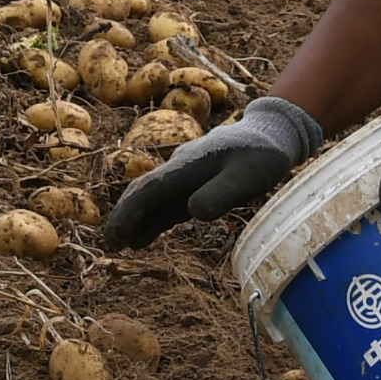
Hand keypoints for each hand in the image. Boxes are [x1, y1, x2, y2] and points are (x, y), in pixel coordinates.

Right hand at [99, 95, 323, 248]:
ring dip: (135, 221)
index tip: (116, 236)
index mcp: (187, 166)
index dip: (130, 214)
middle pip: (144, 193)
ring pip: (153, 200)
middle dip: (124, 217)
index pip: (150, 191)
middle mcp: (180, 169)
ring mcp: (186, 176)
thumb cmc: (261, 156)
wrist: (271, 134)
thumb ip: (221, 193)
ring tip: (119, 245)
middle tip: (109, 245)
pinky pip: (167, 205)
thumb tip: (192, 213)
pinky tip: (143, 238)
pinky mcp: (195, 185)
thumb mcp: (247, 177)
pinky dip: (152, 221)